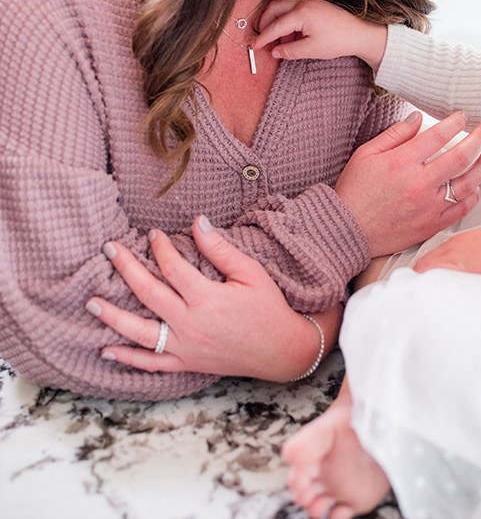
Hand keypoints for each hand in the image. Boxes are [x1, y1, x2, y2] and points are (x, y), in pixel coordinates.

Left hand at [86, 216, 334, 381]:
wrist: (282, 349)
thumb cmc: (269, 307)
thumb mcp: (251, 272)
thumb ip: (220, 249)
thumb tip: (197, 222)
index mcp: (207, 299)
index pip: (172, 267)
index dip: (159, 247)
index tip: (153, 234)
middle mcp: (191, 324)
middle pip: (148, 293)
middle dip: (126, 269)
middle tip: (109, 249)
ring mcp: (186, 347)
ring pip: (140, 333)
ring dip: (113, 317)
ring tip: (91, 303)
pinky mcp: (187, 364)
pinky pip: (151, 364)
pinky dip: (127, 359)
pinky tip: (107, 351)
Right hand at [255, 0, 386, 69]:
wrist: (360, 33)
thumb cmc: (338, 41)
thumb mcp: (311, 50)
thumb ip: (289, 51)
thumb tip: (274, 52)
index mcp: (301, 13)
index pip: (275, 26)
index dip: (262, 38)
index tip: (253, 46)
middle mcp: (303, 3)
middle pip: (274, 9)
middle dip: (265, 23)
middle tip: (262, 39)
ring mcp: (309, 2)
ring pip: (283, 8)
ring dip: (277, 23)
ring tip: (280, 43)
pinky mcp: (314, 5)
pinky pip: (294, 10)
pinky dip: (288, 22)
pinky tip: (292, 37)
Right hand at [335, 111, 480, 256]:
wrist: (349, 229)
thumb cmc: (355, 189)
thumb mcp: (367, 154)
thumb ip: (395, 134)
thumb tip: (418, 117)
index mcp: (402, 162)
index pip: (438, 135)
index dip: (455, 122)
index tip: (463, 115)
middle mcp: (420, 183)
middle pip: (461, 156)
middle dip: (478, 138)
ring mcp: (429, 206)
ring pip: (468, 183)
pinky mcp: (432, 224)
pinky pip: (462, 209)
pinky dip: (474, 196)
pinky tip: (478, 186)